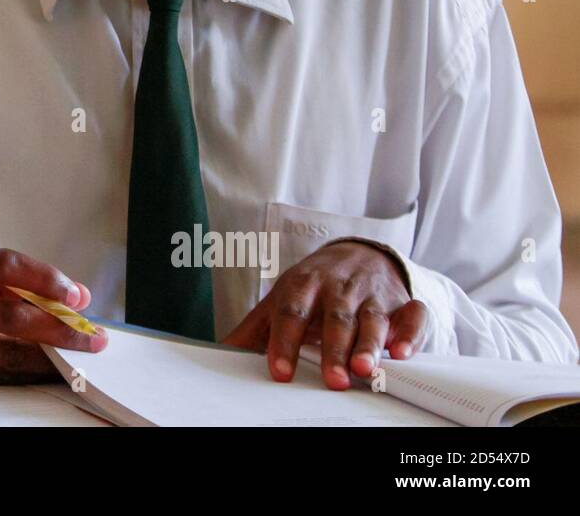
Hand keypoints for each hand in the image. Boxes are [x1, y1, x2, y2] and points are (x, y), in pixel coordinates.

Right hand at [0, 247, 105, 387]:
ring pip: (7, 354)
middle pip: (11, 317)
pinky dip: (26, 374)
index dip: (45, 278)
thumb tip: (70, 297)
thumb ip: (6, 279)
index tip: (76, 294)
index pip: (4, 265)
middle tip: (93, 336)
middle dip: (59, 328)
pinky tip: (49, 370)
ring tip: (80, 356)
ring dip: (50, 357)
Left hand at [223, 240, 427, 389]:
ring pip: (372, 318)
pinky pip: (412, 315)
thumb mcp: (281, 300)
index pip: (290, 314)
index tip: (280, 372)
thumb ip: (255, 329)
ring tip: (365, 370)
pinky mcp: (402, 302)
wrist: (357, 253)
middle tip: (333, 380)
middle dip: (334, 349)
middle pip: (335, 318)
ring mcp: (371, 294)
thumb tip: (221, 354)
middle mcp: (338, 287)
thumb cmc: (313, 285)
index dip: (284, 342)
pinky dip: (410, 333)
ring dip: (370, 344)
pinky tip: (402, 354)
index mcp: (303, 285)